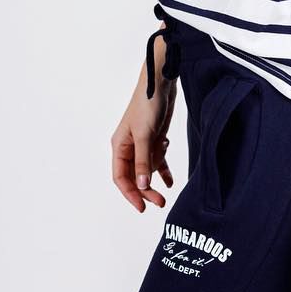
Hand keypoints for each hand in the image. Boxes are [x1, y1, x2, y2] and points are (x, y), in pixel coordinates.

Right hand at [111, 56, 176, 211]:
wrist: (161, 83)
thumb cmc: (148, 104)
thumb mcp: (145, 135)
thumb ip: (143, 161)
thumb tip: (140, 186)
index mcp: (120, 145)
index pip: (120, 177)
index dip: (130, 194)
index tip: (142, 208)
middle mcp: (129, 146)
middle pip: (134, 176)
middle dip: (145, 190)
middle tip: (160, 203)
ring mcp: (143, 143)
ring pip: (147, 169)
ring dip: (155, 177)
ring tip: (166, 188)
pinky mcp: (155, 138)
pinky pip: (157, 160)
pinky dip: (163, 169)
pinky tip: (170, 181)